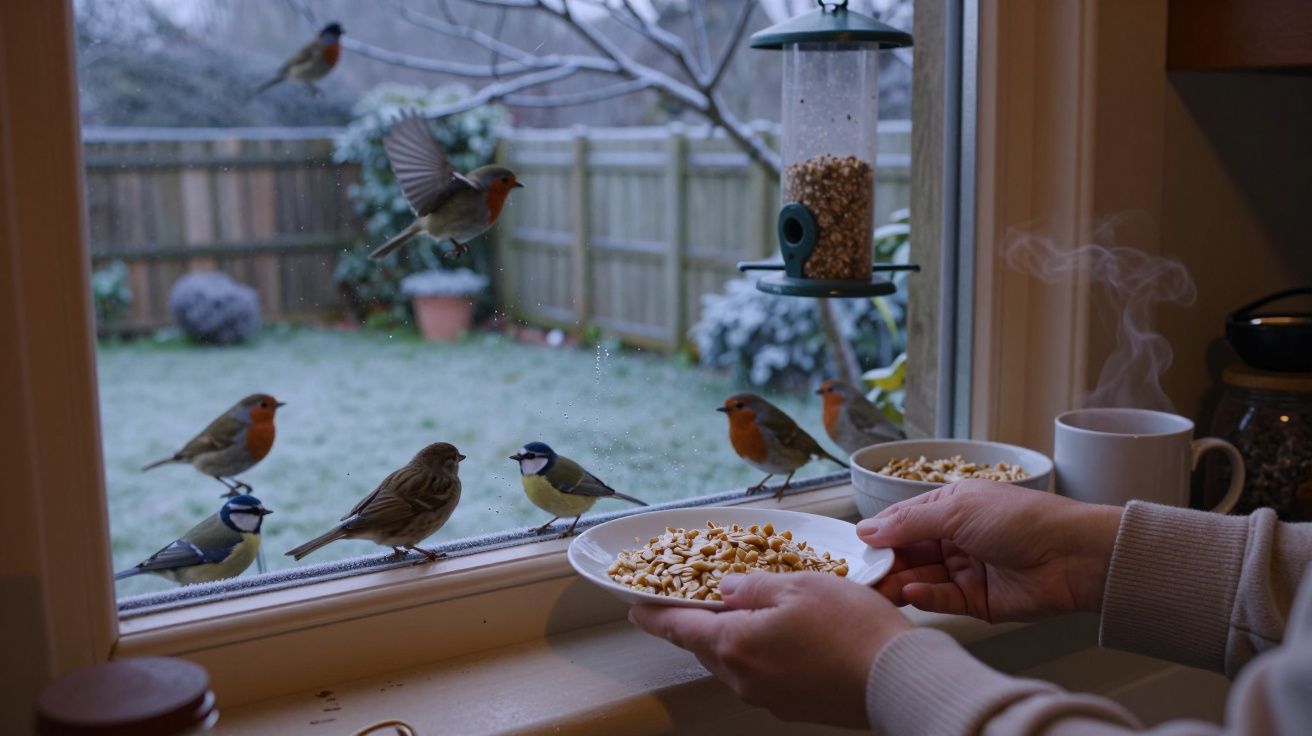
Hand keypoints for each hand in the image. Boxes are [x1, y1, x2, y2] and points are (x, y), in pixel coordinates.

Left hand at [629, 572, 910, 727]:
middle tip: (688, 603)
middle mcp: (743, 677)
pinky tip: (778, 637)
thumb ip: (752, 586)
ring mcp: (768, 697)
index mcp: (735, 644)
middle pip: (705, 647)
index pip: (681, 627)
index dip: (655, 615)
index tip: (635, 608)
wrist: (898, 679)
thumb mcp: (797, 585)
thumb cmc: (851, 628)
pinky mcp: (793, 706)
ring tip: (740, 614)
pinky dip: (758, 654)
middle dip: (695, 625)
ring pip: (733, 663)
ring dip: (729, 639)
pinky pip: (760, 676)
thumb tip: (726, 590)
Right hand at [858, 479, 1122, 621]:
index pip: (903, 522)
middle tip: (860, 576)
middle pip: (908, 553)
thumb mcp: (957, 510)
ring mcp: (965, 570)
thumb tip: (867, 530)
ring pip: (920, 578)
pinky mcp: (976, 601)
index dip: (878, 535)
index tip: (853, 549)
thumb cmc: (1021, 519)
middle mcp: (954, 539)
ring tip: (880, 589)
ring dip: (899, 582)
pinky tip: (912, 593)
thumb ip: (908, 522)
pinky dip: (925, 597)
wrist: (1073, 556)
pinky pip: (942, 600)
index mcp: (950, 509)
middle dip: (885, 563)